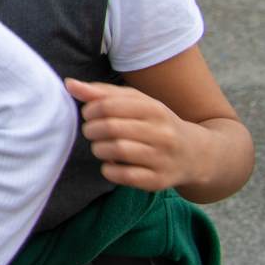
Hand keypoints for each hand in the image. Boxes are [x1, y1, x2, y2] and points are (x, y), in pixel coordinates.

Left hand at [70, 77, 209, 192]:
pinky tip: (111, 164)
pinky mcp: (158, 180)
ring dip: (99, 149)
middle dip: (91, 130)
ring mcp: (162, 158)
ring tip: (101, 146)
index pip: (109, 105)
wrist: (195, 154)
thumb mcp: (136, 103)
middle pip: (111, 128)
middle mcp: (162, 133)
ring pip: (117, 151)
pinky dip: (109, 170)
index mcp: (154, 109)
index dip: (90, 110)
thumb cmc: (155, 123)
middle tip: (91, 131)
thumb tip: (69, 84)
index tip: (89, 114)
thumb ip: (102, 93)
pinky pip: (123, 175)